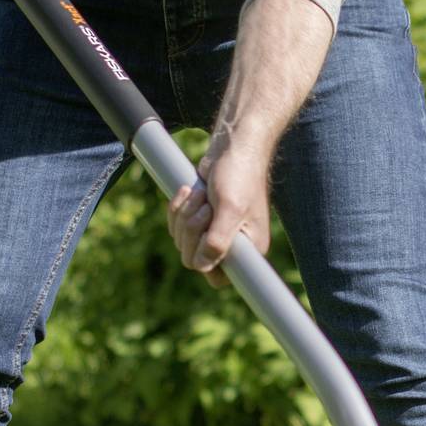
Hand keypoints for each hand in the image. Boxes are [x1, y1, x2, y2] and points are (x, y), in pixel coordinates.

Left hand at [168, 143, 272, 287]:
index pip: (218, 278)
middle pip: (193, 258)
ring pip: (182, 242)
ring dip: (185, 215)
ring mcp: (214, 233)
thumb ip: (217, 241)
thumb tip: (202, 266)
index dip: (204, 260)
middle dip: (192, 229)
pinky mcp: (200, 220)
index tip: (205, 235)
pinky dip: (178, 209)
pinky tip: (189, 191)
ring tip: (201, 194)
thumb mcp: (230, 209)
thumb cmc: (239, 175)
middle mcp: (232, 246)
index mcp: (248, 250)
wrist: (233, 147)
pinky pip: (177, 227)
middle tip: (205, 206)